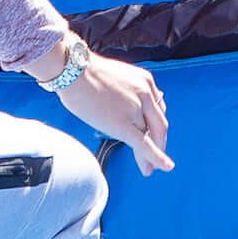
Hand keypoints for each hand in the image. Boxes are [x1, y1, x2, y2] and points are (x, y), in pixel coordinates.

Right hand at [59, 50, 173, 169]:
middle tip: (160, 159)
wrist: (73, 70)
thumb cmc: (86, 72)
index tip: (154, 136)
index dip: (156, 125)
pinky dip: (156, 157)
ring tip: (149, 168)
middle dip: (160, 143)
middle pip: (158, 124)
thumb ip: (129, 91)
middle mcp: (146, 94)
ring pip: (148, 136)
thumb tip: (131, 106)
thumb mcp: (118, 78)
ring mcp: (135, 109)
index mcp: (146, 81)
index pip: (157, 109)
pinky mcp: (123, 124)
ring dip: (151, 154)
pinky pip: (144, 144)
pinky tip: (164, 167)